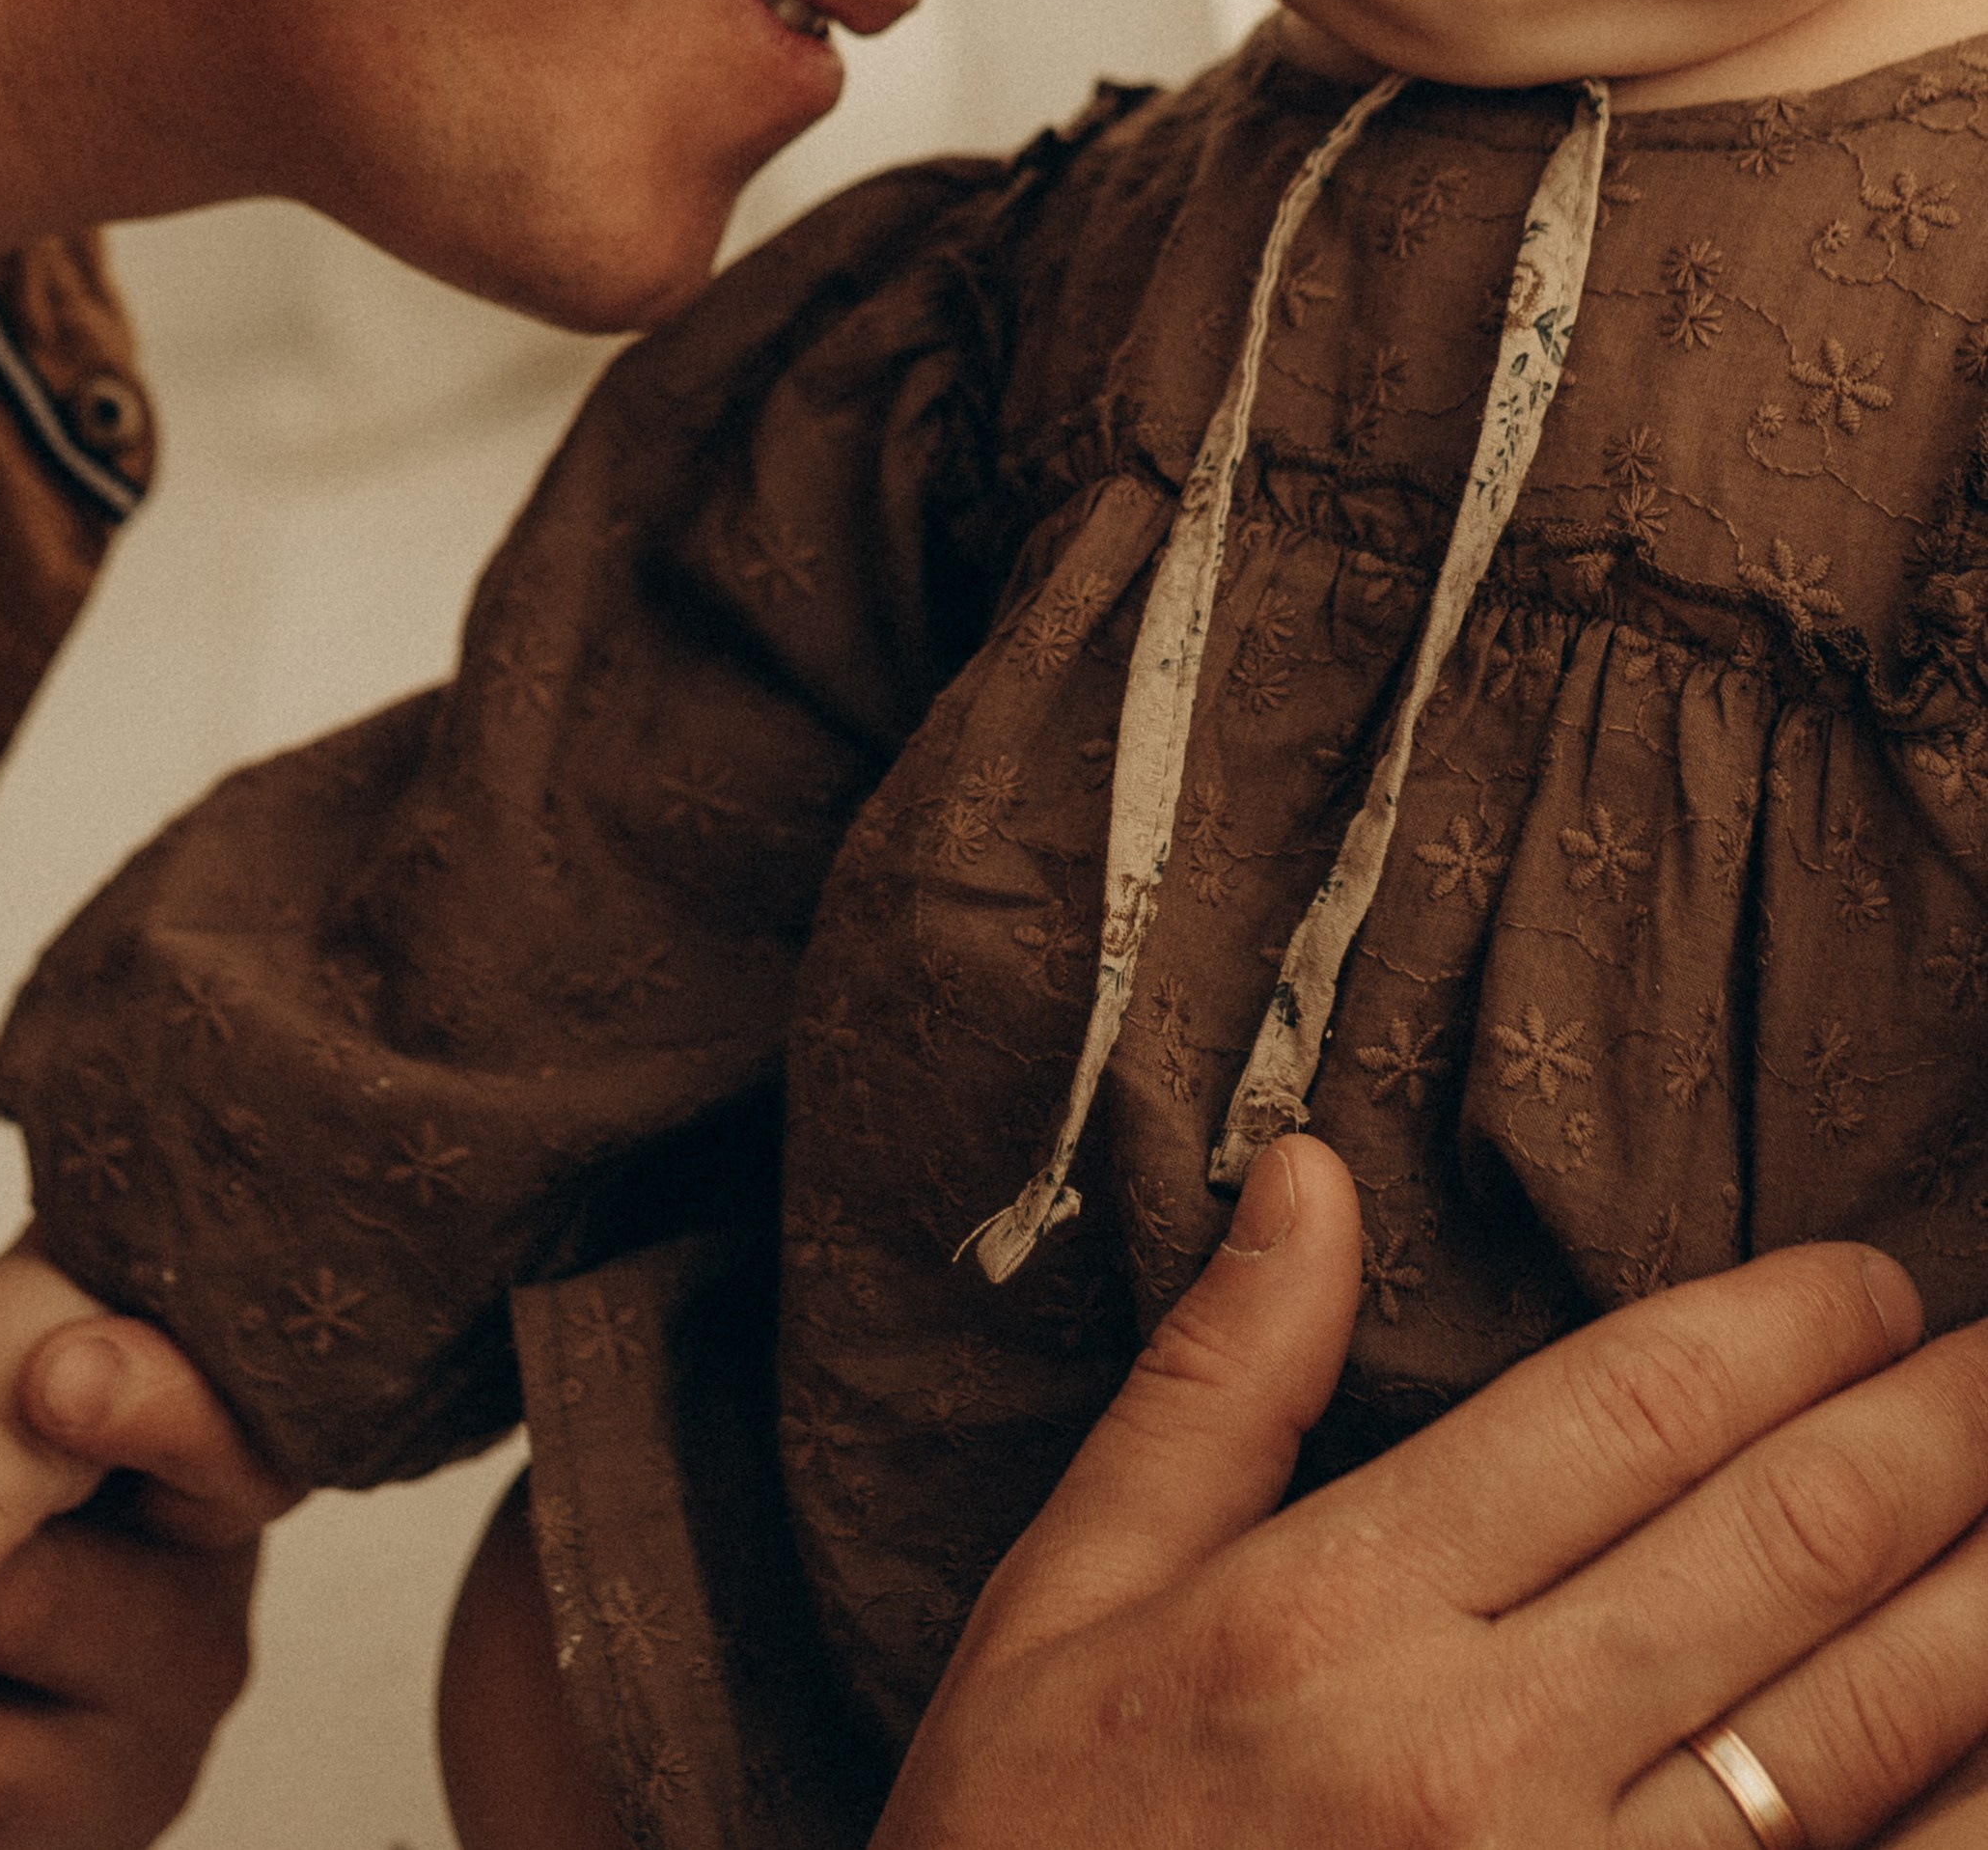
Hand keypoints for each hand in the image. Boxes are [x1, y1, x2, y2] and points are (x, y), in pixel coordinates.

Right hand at [879, 1138, 1987, 1849]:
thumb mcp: (1063, 1602)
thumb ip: (1208, 1385)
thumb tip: (1309, 1173)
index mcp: (1335, 1611)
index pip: (1627, 1409)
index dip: (1781, 1326)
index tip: (1869, 1284)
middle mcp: (1473, 1755)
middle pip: (1777, 1541)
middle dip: (1933, 1430)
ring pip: (1856, 1723)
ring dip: (1980, 1593)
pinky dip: (1958, 1805)